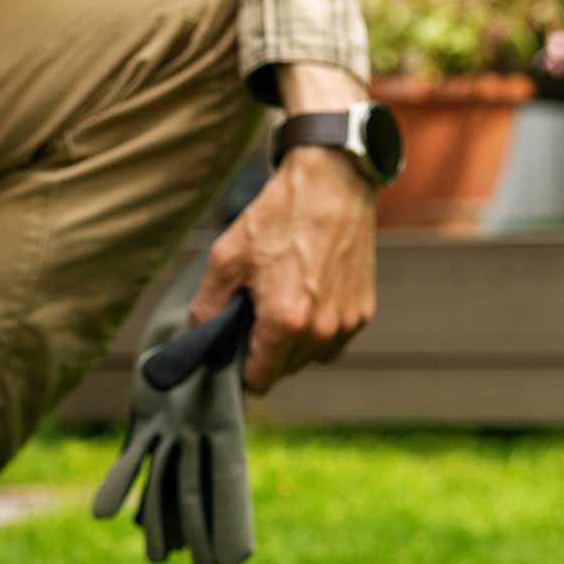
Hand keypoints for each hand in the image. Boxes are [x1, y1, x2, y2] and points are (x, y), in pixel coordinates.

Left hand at [190, 63, 377, 393]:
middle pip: (285, 371)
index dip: (241, 369)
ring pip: (311, 358)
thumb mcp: (226, 258)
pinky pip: (333, 341)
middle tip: (256, 314)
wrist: (332, 182)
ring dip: (294, 344)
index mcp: (285, 322)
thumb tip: (200, 338)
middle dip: (267, 353)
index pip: (259, 380)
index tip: (234, 347)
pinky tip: (308, 297)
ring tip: (283, 302)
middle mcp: (321, 330)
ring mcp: (346, 323)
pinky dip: (318, 330)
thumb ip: (207, 308)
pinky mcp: (364, 311)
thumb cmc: (277, 217)